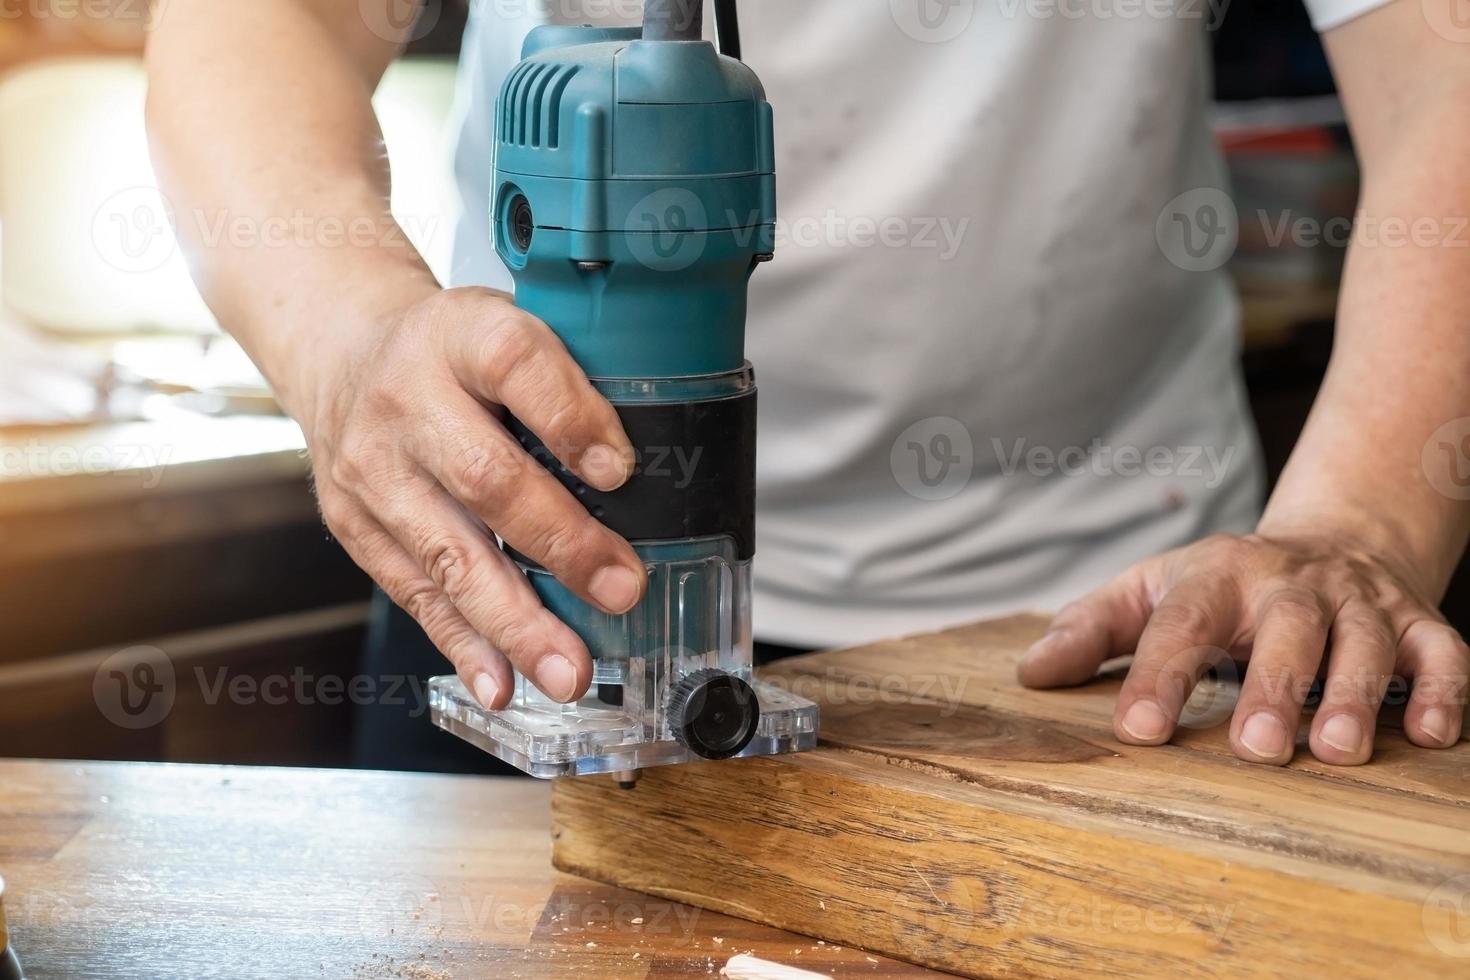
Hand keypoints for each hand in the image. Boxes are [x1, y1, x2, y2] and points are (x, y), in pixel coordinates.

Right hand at [299, 286, 647, 710]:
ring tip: (568, 669)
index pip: (515, 363)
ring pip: (448, 554)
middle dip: (560, 543)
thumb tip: (652, 472)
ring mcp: (374, 469)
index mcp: (460, 333)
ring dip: (516, 622)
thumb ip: (571, 381)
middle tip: (620, 590)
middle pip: (484, 477)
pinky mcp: (357, 526)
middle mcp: (408, 400)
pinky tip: (503, 681)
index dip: (570, 417)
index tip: (619, 470)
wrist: (344, 354)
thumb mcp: (510, 324)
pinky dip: (464, 645)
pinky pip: (416, 593)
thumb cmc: (453, 350)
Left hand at [1017, 531, 1468, 764]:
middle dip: (1273, 687)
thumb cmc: (1222, 587)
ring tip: (1337, 751)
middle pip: (1284, 630)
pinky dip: (1443, 691)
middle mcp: (1290, 584)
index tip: (1135, 730)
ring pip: (1364, 643)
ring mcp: (1358, 602)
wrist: (1332, 540)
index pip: (1180, 624)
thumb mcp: (1149, 591)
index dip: (1156, 675)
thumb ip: (1089, 630)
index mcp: (1215, 577)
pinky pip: (1442, 653)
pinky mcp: (1417, 622)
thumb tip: (1029, 674)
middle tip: (1256, 750)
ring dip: (1355, 695)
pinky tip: (1433, 736)